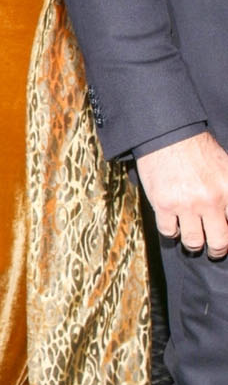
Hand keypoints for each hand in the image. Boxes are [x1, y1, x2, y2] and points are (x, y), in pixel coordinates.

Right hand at [136, 131, 227, 256]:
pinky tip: (175, 223)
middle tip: (215, 248)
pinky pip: (169, 232)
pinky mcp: (164, 204)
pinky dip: (172, 231)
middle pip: (219, 242)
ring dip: (195, 243)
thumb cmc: (198, 150)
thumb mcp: (227, 168)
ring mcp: (186, 204)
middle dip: (218, 249)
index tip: (226, 235)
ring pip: (194, 242)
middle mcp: (210, 199)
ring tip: (194, 238)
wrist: (168, 135)